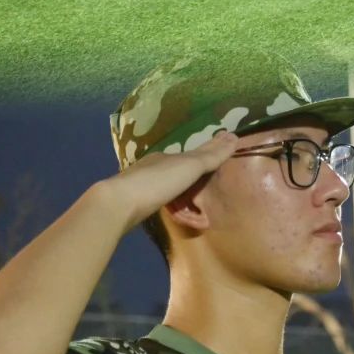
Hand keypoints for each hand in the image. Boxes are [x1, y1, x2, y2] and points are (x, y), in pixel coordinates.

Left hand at [106, 132, 242, 230]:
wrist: (119, 203)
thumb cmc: (158, 181)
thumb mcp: (190, 166)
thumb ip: (211, 155)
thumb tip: (234, 135)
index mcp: (165, 157)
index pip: (187, 156)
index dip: (202, 161)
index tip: (213, 170)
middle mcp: (151, 168)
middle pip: (174, 173)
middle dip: (189, 182)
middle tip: (204, 197)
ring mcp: (139, 186)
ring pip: (164, 189)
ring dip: (180, 199)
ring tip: (193, 214)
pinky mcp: (132, 205)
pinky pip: (157, 204)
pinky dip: (170, 209)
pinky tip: (174, 217)